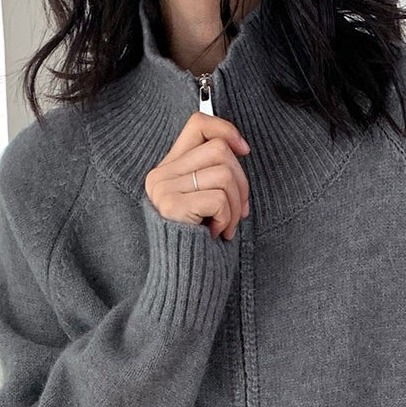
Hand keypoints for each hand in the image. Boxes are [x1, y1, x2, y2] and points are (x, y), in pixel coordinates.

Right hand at [143, 112, 250, 240]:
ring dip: (237, 204)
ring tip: (227, 226)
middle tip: (239, 211)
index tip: (244, 151)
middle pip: (219, 149)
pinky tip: (218, 234)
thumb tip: (241, 148)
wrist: (185, 282)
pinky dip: (228, 218)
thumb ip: (213, 172)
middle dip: (241, 181)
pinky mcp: (172, 207)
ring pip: (224, 172)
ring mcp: (164, 190)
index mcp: (168, 169)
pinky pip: (219, 198)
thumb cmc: (202, 244)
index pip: (198, 124)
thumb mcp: (207, 200)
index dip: (226, 130)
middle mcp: (160, 175)